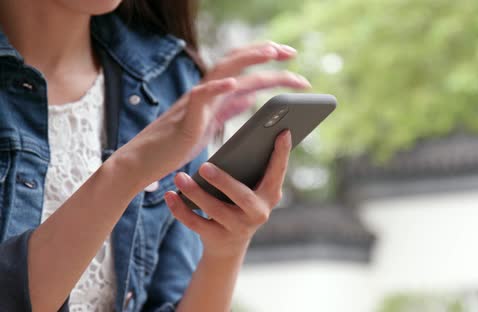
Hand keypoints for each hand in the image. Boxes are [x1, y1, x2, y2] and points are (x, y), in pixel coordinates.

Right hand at [111, 43, 308, 188]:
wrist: (146, 161)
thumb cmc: (177, 144)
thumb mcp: (212, 123)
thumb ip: (231, 108)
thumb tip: (253, 95)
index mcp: (216, 95)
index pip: (244, 68)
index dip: (266, 59)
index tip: (290, 56)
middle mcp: (207, 92)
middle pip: (238, 62)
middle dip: (265, 53)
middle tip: (292, 52)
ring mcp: (196, 102)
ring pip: (223, 72)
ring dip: (248, 60)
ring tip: (271, 53)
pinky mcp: (186, 118)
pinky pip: (201, 97)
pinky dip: (217, 87)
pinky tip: (234, 83)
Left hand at [163, 130, 291, 258]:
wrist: (229, 246)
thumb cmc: (239, 204)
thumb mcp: (250, 189)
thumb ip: (250, 169)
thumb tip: (244, 139)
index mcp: (270, 195)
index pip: (278, 172)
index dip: (282, 153)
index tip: (283, 132)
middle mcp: (258, 213)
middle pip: (242, 197)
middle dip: (223, 182)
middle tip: (204, 165)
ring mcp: (238, 228)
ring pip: (215, 210)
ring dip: (196, 193)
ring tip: (180, 177)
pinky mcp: (217, 238)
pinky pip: (196, 223)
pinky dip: (180, 209)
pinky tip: (170, 195)